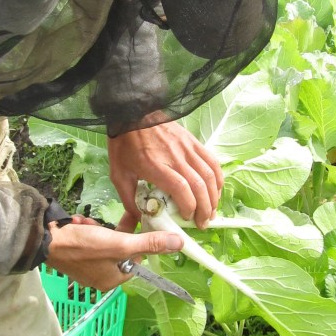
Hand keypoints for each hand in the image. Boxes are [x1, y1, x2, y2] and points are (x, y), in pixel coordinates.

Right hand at [44, 216, 182, 291]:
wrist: (43, 240)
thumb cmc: (82, 246)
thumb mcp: (119, 243)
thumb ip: (149, 243)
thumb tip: (179, 243)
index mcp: (112, 281)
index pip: (136, 259)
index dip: (135, 240)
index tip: (130, 224)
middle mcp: (101, 277)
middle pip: (121, 249)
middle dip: (112, 232)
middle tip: (99, 227)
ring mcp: (87, 266)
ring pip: (105, 241)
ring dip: (99, 228)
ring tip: (86, 226)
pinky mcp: (75, 254)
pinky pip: (90, 239)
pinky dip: (87, 228)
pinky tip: (78, 225)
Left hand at [107, 121, 222, 229]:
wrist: (132, 112)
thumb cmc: (124, 144)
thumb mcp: (118, 173)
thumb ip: (128, 198)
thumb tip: (139, 218)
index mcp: (156, 166)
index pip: (182, 189)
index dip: (189, 207)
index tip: (187, 218)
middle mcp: (176, 157)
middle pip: (200, 186)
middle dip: (205, 208)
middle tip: (203, 223)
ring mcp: (187, 148)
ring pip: (210, 174)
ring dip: (214, 196)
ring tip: (211, 210)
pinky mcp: (193, 141)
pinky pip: (212, 161)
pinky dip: (217, 178)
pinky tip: (216, 190)